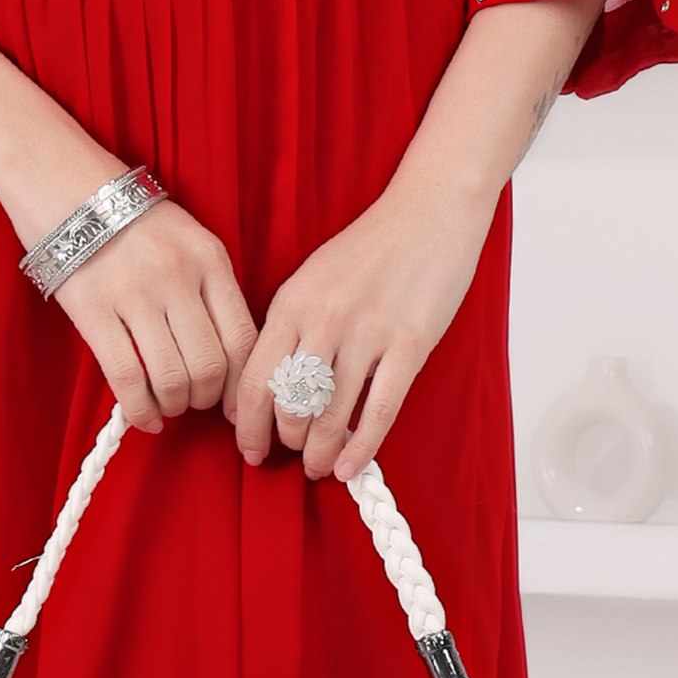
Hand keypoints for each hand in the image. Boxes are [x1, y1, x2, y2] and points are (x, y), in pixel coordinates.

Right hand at [50, 199, 260, 436]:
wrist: (66, 184)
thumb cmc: (132, 219)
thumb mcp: (188, 238)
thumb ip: (211, 288)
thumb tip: (229, 357)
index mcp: (209, 258)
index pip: (242, 338)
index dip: (242, 384)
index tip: (234, 404)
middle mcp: (178, 276)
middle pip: (210, 365)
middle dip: (206, 398)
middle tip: (195, 401)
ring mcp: (135, 294)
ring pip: (172, 378)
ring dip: (175, 405)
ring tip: (168, 404)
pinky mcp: (94, 311)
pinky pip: (127, 378)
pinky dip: (140, 410)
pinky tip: (144, 416)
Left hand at [224, 179, 497, 480]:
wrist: (429, 211)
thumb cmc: (370, 247)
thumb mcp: (313, 277)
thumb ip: (292, 325)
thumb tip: (274, 387)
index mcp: (291, 301)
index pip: (254, 379)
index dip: (248, 426)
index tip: (251, 450)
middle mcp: (322, 319)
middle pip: (289, 404)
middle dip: (288, 441)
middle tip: (294, 455)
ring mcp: (367, 333)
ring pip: (330, 415)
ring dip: (320, 453)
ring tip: (318, 467)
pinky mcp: (409, 344)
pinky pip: (378, 411)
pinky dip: (360, 448)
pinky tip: (350, 466)